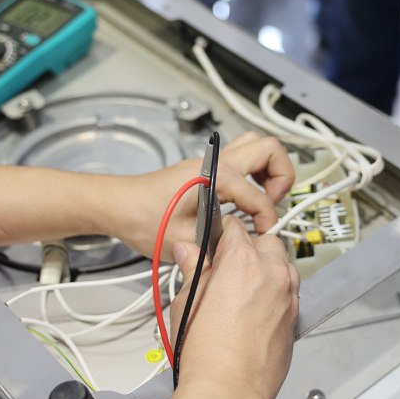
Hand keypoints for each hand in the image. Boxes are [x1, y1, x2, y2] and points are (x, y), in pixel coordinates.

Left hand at [109, 133, 293, 258]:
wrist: (117, 207)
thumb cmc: (142, 219)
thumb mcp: (186, 242)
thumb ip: (220, 246)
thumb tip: (244, 252)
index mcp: (215, 177)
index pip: (260, 197)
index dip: (267, 221)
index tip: (261, 237)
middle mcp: (216, 163)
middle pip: (269, 149)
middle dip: (282, 176)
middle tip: (275, 203)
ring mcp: (211, 161)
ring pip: (256, 146)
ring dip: (268, 169)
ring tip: (265, 196)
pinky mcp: (205, 167)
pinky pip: (240, 157)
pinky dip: (252, 172)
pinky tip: (245, 197)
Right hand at [121, 218, 298, 398]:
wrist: (229, 390)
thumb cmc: (207, 353)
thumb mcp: (187, 301)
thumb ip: (193, 269)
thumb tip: (189, 253)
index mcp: (242, 261)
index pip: (234, 227)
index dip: (220, 233)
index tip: (215, 243)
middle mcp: (272, 272)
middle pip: (265, 241)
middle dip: (249, 249)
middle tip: (228, 268)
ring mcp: (288, 295)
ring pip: (282, 266)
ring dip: (266, 270)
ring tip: (242, 291)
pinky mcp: (296, 317)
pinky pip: (288, 293)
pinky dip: (276, 294)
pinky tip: (254, 312)